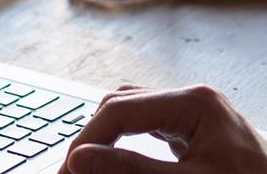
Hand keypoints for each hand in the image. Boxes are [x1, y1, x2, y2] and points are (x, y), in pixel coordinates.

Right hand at [60, 85, 266, 173]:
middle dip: (93, 138)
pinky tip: (117, 162)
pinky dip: (128, 145)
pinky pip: (151, 129)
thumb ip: (132, 171)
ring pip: (133, 114)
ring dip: (108, 140)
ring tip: (89, 167)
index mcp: (196, 102)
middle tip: (72, 171)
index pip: (120, 110)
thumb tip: (83, 159)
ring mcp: (197, 114)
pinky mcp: (199, 133)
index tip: (68, 171)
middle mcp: (195, 99)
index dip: (87, 142)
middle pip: (122, 105)